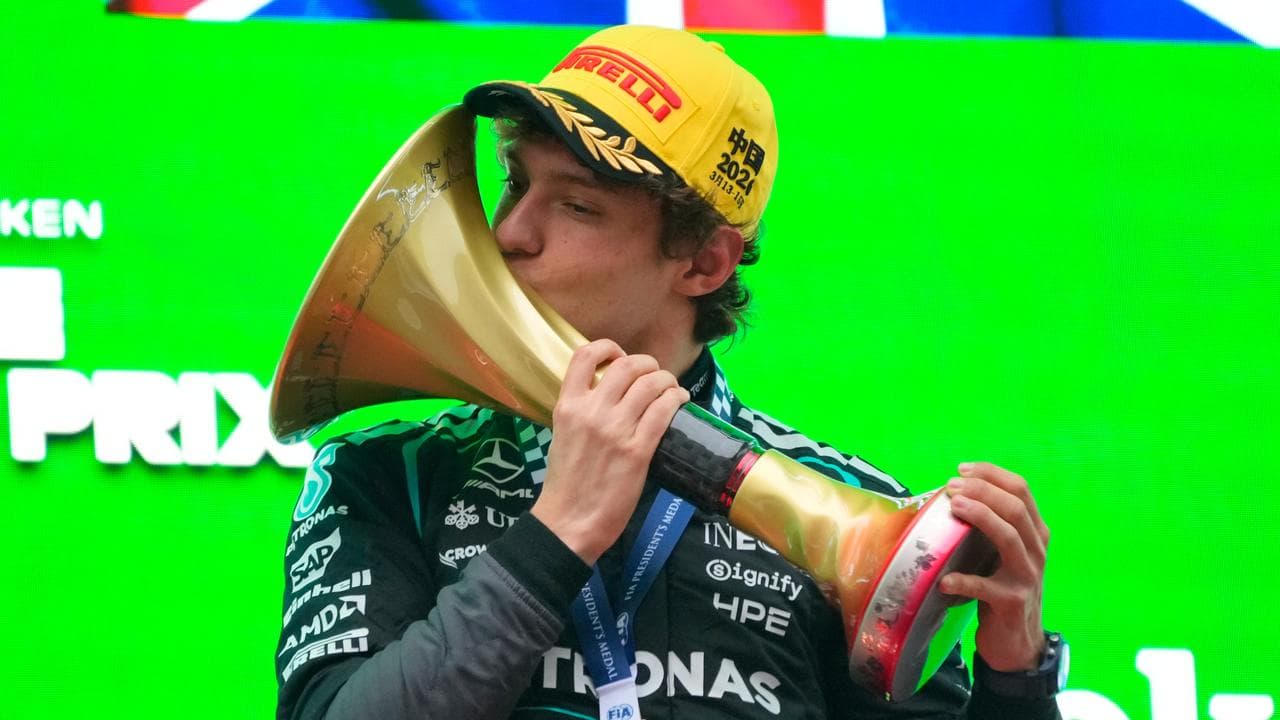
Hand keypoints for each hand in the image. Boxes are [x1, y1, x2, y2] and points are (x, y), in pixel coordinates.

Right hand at [530, 339, 689, 563]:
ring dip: (666, 380)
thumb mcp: (563, 437)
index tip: (619, 356)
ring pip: (651, 383)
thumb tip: (609, 399)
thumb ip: (582, 414)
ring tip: (671, 389)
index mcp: (567, 406)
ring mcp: (615, 430)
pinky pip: (663, 410)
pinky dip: (676, 399)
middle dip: (647, 364)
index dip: (608, 347)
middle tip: (654, 375)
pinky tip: (680, 401)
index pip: (584, 356)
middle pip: (626, 364)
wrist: (569, 521)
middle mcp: (591, 412)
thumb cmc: (566, 485)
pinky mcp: (637, 450)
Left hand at [940, 461, 1049, 671]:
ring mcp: (1026, 577)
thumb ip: (990, 526)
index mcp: (1035, 533)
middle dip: (983, 490)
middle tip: (951, 486)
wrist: (1016, 641)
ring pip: (1009, 538)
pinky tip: (944, 579)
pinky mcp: (1011, 603)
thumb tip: (951, 494)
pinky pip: (986, 588)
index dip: (992, 474)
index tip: (962, 469)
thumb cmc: (1001, 586)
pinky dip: (963, 581)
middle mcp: (1036, 550)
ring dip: (981, 517)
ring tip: (954, 507)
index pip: (1022, 490)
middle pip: (1016, 509)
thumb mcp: (1002, 552)